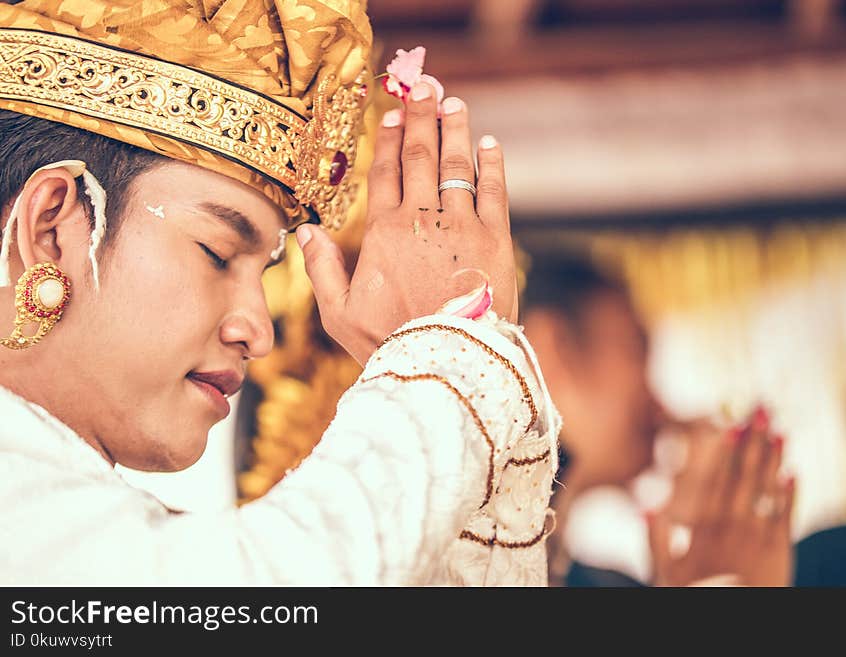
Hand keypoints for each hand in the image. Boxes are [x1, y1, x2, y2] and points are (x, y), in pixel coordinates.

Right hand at [297, 83, 516, 364]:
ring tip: (452, 103)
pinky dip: (491, 164)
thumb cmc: (389, 342)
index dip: (389, 139)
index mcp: (385, 233)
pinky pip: (494, 191)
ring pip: (456, 165)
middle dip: (420, 117)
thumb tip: (305, 231)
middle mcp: (423, 220)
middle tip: (422, 85)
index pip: (386, 173)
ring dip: (454, 130)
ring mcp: (462, 226)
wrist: (446, 362)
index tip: (392, 115)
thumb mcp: (339, 313)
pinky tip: (488, 144)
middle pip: (420, 156)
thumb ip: (322, 270)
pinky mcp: (496, 240)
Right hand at [647, 407, 795, 586]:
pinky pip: (785, 517)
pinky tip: (792, 474)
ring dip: (774, 460)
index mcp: (702, 527)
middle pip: (742, 476)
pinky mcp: (778, 551)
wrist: (730, 623)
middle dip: (753, 442)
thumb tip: (644, 506)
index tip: (730, 424)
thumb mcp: (663, 573)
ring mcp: (756, 537)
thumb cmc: (693, 598)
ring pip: (766, 490)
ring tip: (780, 432)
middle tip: (761, 411)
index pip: (713, 480)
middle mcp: (730, 526)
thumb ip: (656, 539)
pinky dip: (789, 495)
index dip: (723, 451)